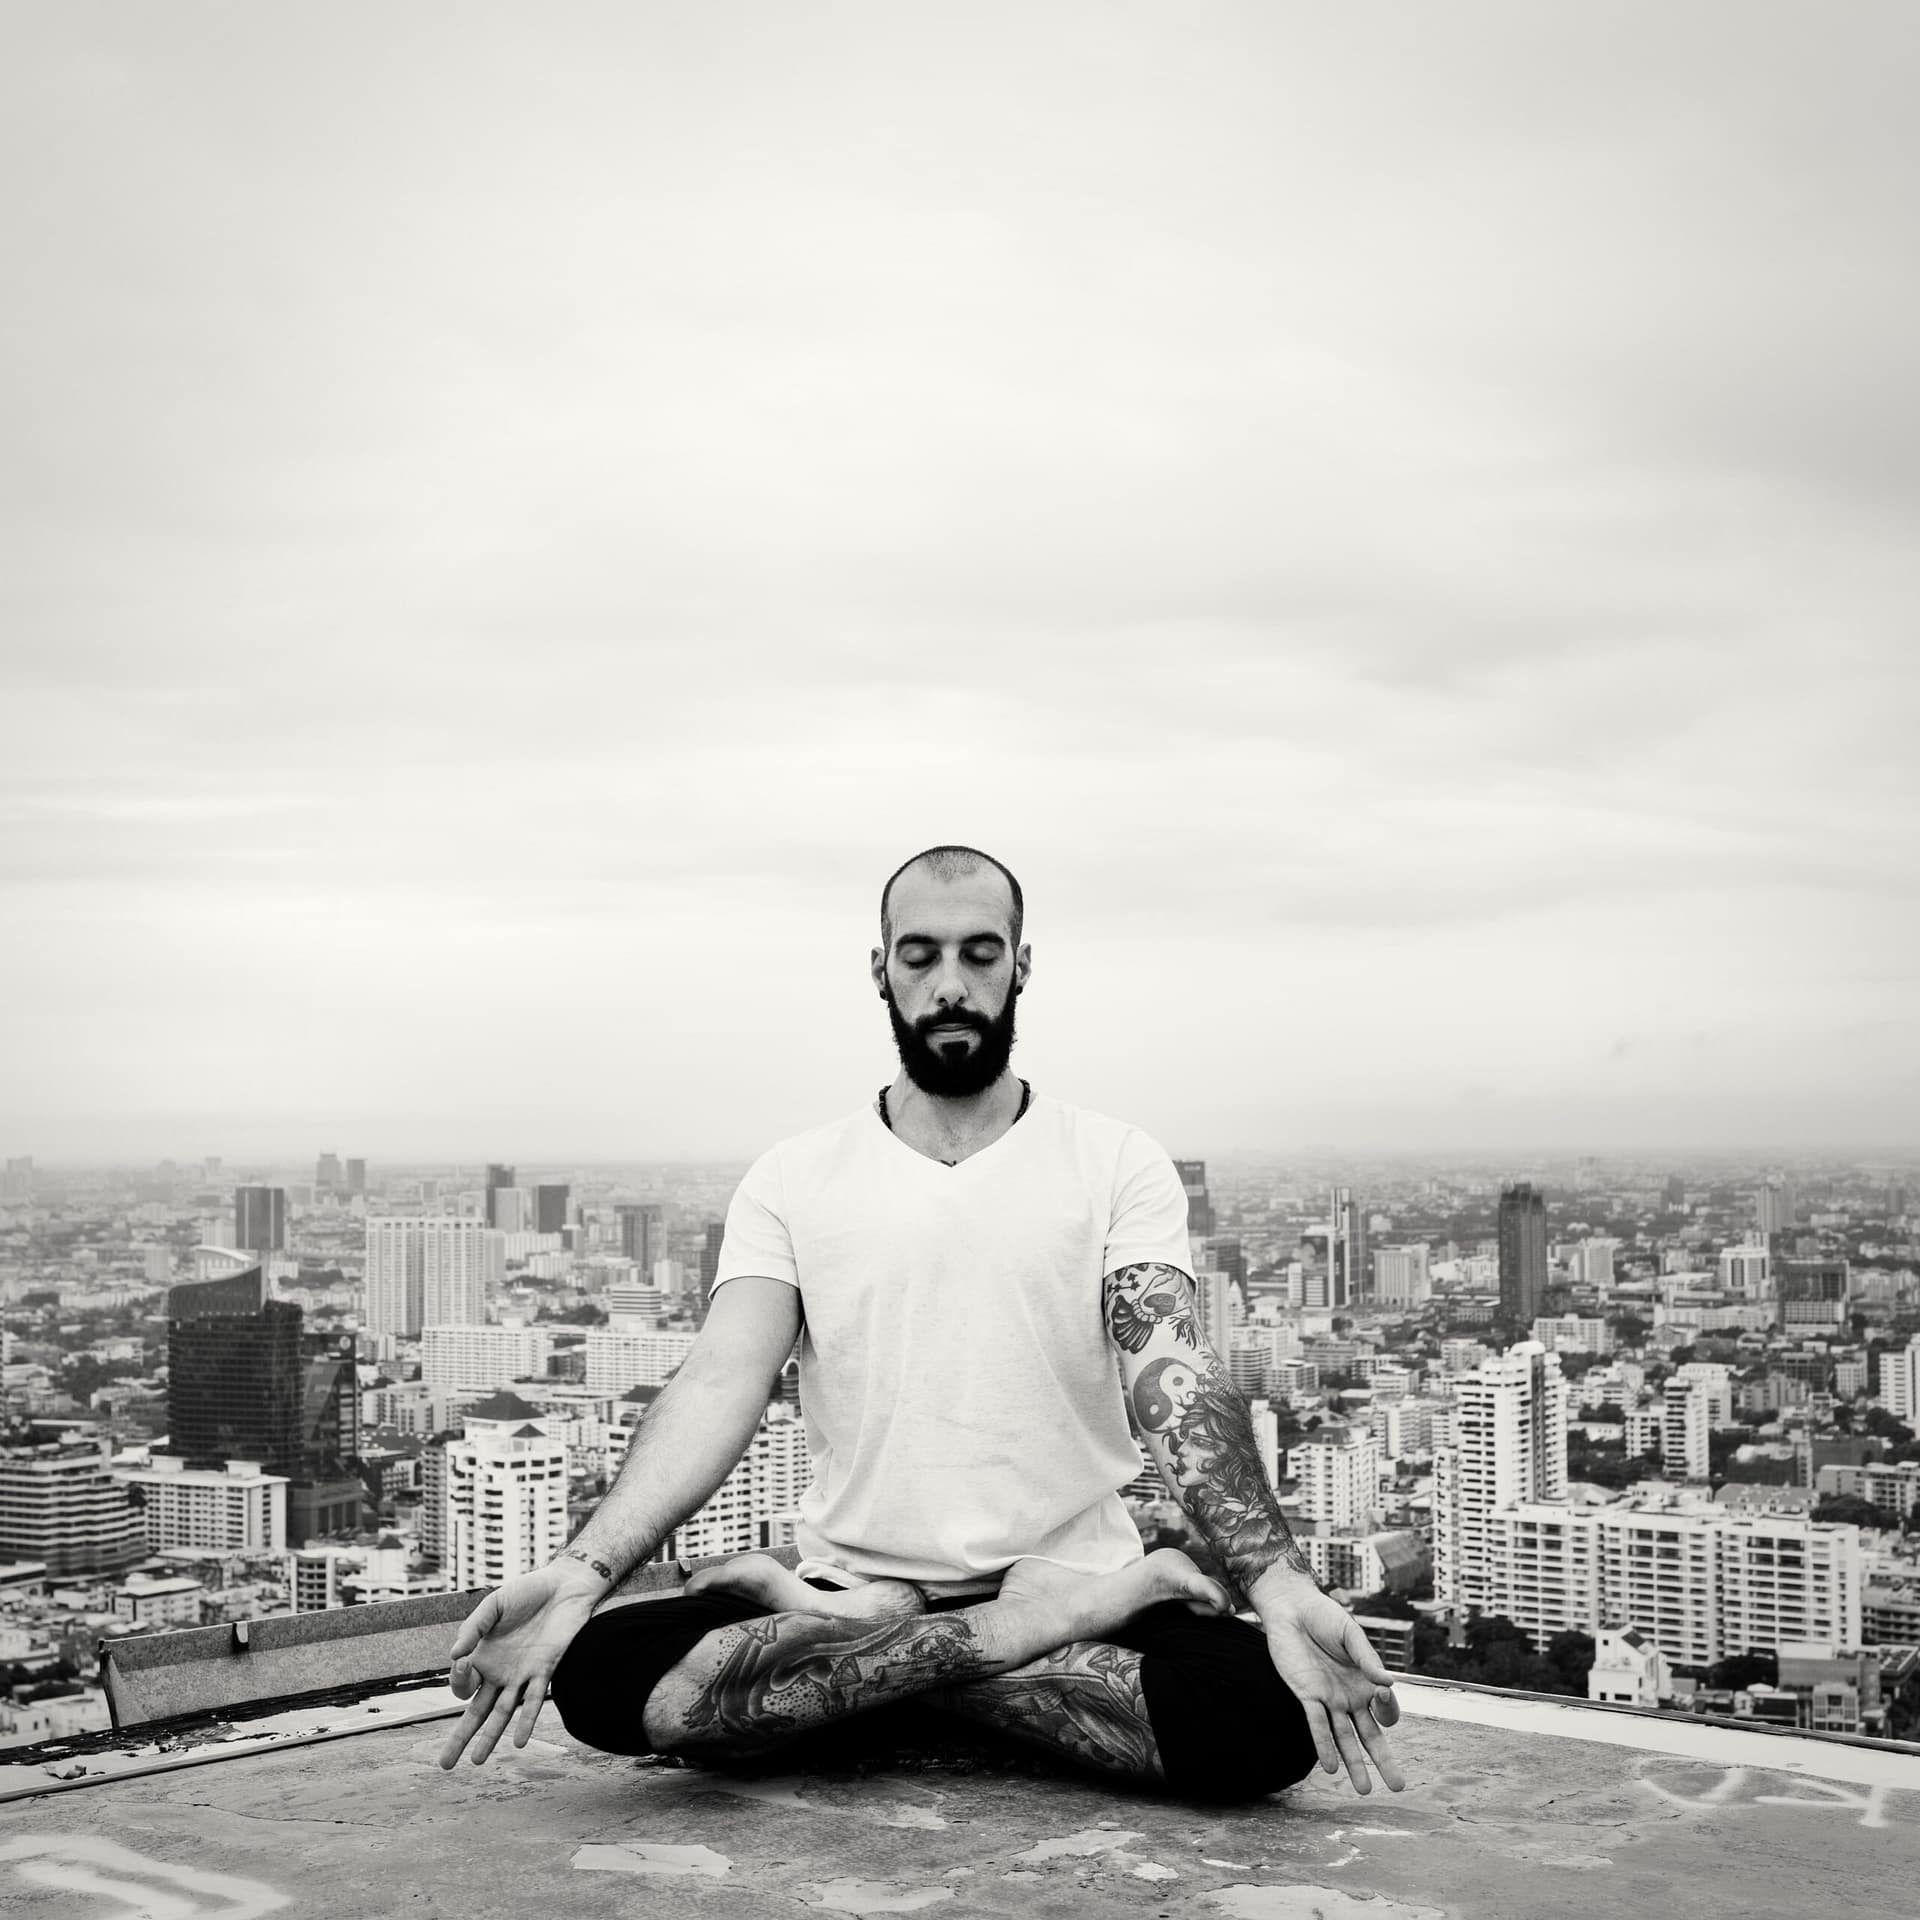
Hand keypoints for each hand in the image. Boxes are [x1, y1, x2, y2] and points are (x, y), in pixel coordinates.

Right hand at [437, 1559, 605, 1768]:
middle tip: (444, 1764)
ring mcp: (523, 1675)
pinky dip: (526, 1721)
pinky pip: (534, 1701)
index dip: (458, 1681)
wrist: (565, 1585)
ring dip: (490, 1737)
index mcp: (483, 1656)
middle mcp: (500, 1672)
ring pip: (503, 1713)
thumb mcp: (494, 1604)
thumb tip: (454, 1655)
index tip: (464, 1663)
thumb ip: (473, 1627)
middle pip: (477, 1711)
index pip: (463, 1684)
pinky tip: (518, 1742)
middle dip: (461, 1737)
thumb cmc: (527, 1592)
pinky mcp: (546, 1671)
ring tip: (476, 1762)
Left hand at [1250, 1567, 1404, 1795]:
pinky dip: (1324, 1745)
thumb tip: (1389, 1683)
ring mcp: (1329, 1699)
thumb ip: (1367, 1659)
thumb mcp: (1351, 1634)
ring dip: (1354, 1763)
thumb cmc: (1325, 1617)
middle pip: (1370, 1735)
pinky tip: (1331, 1767)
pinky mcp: (1306, 1695)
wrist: (1291, 1608)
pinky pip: (1317, 1725)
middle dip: (1383, 1760)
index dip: (1389, 1709)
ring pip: (1344, 1738)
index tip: (1382, 1694)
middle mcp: (1350, 1696)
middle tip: (1398, 1787)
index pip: (1387, 1709)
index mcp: (1367, 1681)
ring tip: (1364, 1790)